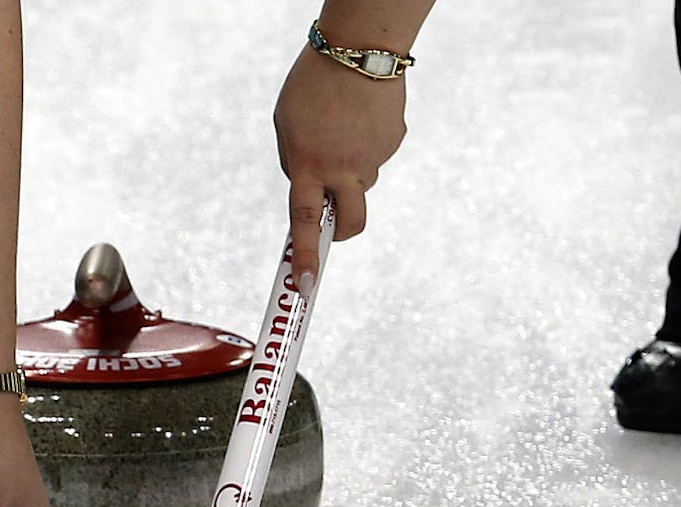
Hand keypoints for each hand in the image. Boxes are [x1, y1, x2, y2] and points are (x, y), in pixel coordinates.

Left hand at [273, 46, 408, 287]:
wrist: (358, 47)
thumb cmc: (312, 83)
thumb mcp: (286, 123)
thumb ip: (295, 160)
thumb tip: (310, 186)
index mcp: (309, 165)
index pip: (306, 222)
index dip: (305, 256)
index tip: (305, 285)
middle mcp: (343, 169)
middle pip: (351, 223)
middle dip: (343, 233)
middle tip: (336, 226)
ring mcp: (374, 158)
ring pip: (361, 181)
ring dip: (349, 170)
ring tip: (340, 128)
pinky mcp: (394, 142)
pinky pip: (375, 154)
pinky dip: (366, 143)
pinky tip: (360, 114)